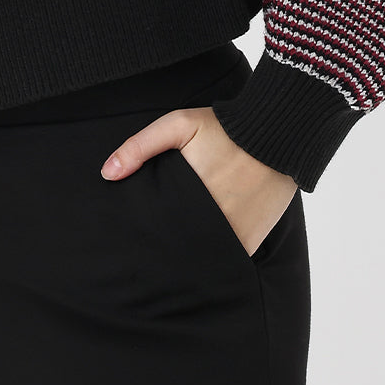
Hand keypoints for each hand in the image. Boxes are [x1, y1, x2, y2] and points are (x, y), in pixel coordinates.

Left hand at [101, 105, 297, 256]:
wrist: (277, 135)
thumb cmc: (223, 129)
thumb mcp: (179, 125)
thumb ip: (140, 146)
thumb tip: (107, 173)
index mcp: (187, 198)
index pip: (156, 228)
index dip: (142, 235)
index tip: (131, 238)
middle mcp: (210, 224)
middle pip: (176, 247)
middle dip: (161, 248)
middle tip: (146, 252)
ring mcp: (232, 237)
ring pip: (199, 258)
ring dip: (187, 256)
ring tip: (170, 255)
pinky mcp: (249, 243)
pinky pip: (224, 259)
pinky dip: (213, 257)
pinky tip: (199, 251)